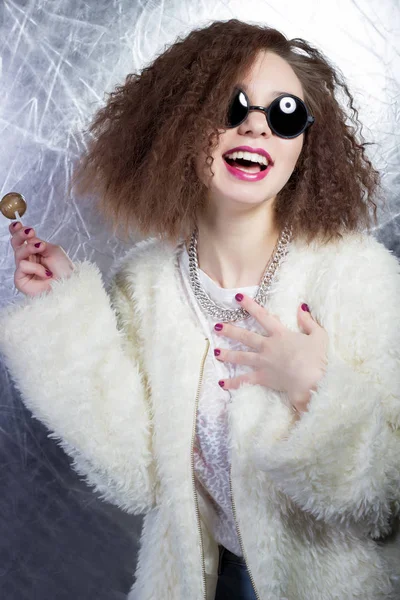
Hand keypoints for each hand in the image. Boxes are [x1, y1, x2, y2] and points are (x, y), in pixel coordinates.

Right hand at [9, 222, 74, 297]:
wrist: (69, 285)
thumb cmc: (64, 270)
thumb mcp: (53, 249)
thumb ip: (38, 242)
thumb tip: (27, 239)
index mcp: (35, 251)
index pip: (22, 239)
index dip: (16, 231)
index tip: (19, 224)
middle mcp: (28, 259)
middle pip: (15, 244)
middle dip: (20, 235)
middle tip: (30, 231)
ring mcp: (24, 270)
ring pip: (18, 253)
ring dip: (30, 248)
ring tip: (42, 248)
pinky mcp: (20, 280)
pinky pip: (23, 266)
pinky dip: (36, 268)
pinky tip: (46, 273)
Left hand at [213, 293, 328, 413]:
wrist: (311, 381)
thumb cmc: (317, 358)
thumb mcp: (318, 335)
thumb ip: (308, 321)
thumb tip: (301, 307)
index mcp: (280, 334)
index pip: (262, 316)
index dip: (249, 305)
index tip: (238, 297)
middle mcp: (268, 346)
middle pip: (245, 337)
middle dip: (230, 331)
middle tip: (216, 326)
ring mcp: (263, 363)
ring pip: (241, 357)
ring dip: (227, 354)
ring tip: (215, 352)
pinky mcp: (263, 378)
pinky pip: (245, 380)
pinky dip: (233, 383)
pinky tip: (222, 384)